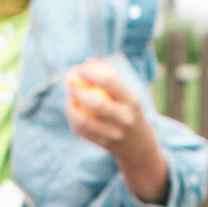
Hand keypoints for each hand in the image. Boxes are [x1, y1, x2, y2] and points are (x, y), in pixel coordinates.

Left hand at [64, 60, 168, 202]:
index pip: (110, 81)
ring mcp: (114, 134)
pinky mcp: (103, 145)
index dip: (91, 73)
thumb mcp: (126, 94)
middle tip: (70, 84)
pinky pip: (82, 131)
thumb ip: (109, 77)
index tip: (79, 69)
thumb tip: (87, 62)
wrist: (138, 145)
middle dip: (79, 91)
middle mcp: (124, 119)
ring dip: (71, 107)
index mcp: (131, 101)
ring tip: (70, 99)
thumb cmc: (128, 110)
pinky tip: (72, 111)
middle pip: (97, 103)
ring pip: (85, 121)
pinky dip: (73, 119)